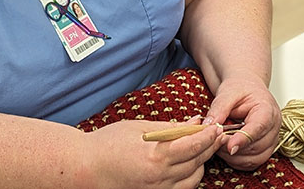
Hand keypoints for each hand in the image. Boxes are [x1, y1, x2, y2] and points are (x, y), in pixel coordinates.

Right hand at [83, 118, 226, 188]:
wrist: (88, 167)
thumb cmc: (109, 143)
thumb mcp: (138, 128)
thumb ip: (168, 127)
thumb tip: (192, 122)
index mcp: (156, 156)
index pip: (193, 146)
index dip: (207, 135)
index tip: (215, 125)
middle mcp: (161, 177)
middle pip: (197, 162)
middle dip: (209, 147)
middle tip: (215, 132)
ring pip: (194, 178)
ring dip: (202, 162)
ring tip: (201, 146)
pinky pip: (183, 188)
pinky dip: (191, 175)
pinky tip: (189, 162)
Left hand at [203, 73, 280, 169]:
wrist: (246, 87)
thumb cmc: (240, 88)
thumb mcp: (227, 93)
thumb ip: (219, 109)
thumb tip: (209, 125)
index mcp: (267, 110)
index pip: (258, 128)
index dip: (243, 139)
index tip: (229, 147)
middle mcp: (273, 127)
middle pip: (257, 147)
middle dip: (234, 148)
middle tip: (215, 142)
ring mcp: (271, 140)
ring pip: (256, 159)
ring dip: (235, 156)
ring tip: (219, 143)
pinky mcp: (265, 148)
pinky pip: (253, 162)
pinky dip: (238, 160)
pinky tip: (225, 149)